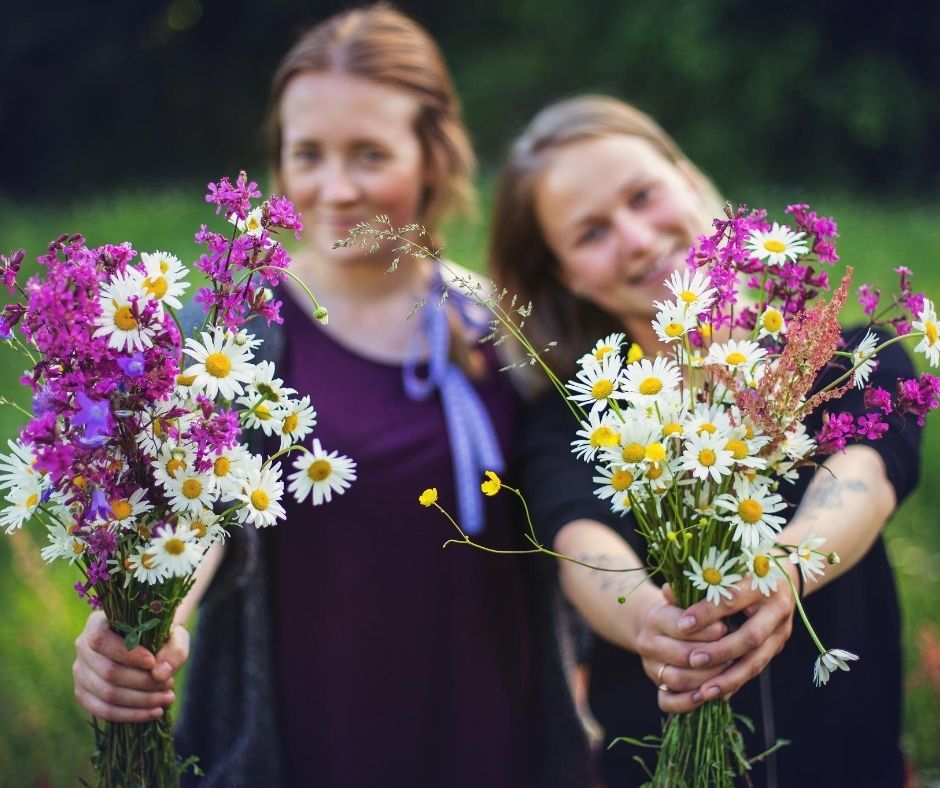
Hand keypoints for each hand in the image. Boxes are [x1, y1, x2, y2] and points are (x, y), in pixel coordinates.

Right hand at [73, 610, 189, 721]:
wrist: (151, 646)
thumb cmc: (161, 636)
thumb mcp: (175, 635)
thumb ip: (174, 650)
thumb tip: (160, 674)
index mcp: (97, 623)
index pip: (101, 640)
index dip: (126, 654)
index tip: (152, 662)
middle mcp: (82, 647)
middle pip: (108, 672)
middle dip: (143, 682)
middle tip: (169, 684)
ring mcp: (80, 673)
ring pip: (107, 694)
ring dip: (142, 700)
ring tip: (168, 698)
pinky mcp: (84, 694)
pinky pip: (104, 711)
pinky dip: (132, 714)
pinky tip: (155, 712)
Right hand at [632, 586, 729, 712]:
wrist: (657, 626)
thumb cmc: (683, 610)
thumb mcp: (688, 600)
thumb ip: (699, 599)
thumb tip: (715, 594)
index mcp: (655, 618)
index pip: (682, 628)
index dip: (707, 631)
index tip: (727, 628)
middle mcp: (648, 643)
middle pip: (682, 656)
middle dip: (712, 657)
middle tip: (735, 654)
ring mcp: (651, 667)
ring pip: (678, 680)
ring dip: (707, 680)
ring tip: (728, 673)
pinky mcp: (657, 686)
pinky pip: (667, 702)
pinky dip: (686, 703)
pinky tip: (706, 697)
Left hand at [668, 564, 797, 704]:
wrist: (782, 573)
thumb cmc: (744, 568)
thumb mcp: (725, 569)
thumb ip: (697, 582)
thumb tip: (667, 593)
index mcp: (760, 583)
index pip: (731, 600)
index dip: (706, 613)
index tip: (682, 625)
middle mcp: (776, 609)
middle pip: (750, 636)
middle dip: (720, 651)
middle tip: (692, 660)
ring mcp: (781, 630)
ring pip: (757, 660)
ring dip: (729, 677)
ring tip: (703, 690)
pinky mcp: (779, 646)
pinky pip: (757, 667)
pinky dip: (736, 681)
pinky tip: (716, 693)